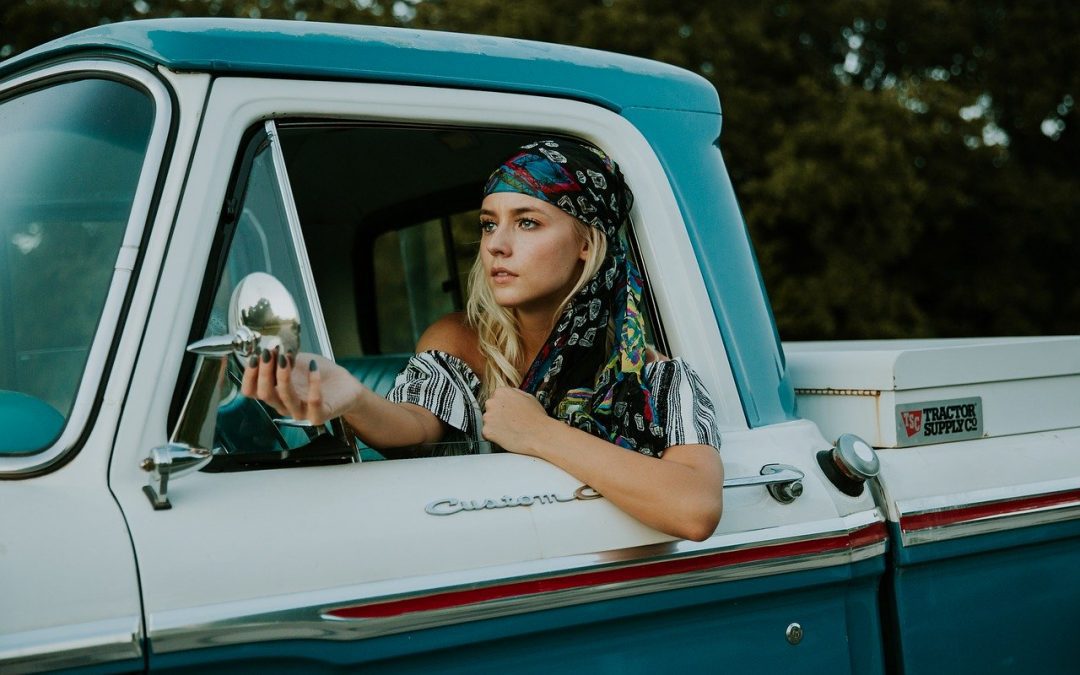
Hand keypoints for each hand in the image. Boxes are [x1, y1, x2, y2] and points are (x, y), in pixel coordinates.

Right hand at [240, 349, 363, 425]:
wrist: (344, 386)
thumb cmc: (318, 373)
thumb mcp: (296, 361)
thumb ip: (281, 358)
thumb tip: (268, 348)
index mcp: (275, 393)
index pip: (251, 391)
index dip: (249, 375)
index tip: (254, 356)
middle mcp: (284, 405)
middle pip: (265, 394)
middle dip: (264, 372)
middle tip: (269, 353)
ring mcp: (301, 412)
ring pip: (285, 398)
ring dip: (283, 376)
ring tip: (286, 357)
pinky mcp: (319, 415)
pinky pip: (313, 402)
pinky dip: (313, 383)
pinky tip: (313, 367)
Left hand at [481, 387, 554, 455]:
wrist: (539, 435)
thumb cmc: (537, 418)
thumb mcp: (529, 397)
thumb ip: (514, 394)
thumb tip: (510, 394)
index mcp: (502, 392)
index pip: (495, 398)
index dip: (503, 407)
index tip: (508, 412)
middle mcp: (492, 402)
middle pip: (490, 409)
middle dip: (497, 415)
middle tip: (510, 421)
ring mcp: (488, 417)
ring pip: (488, 421)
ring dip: (495, 426)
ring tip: (510, 429)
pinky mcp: (487, 431)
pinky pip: (486, 434)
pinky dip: (494, 436)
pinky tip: (506, 435)